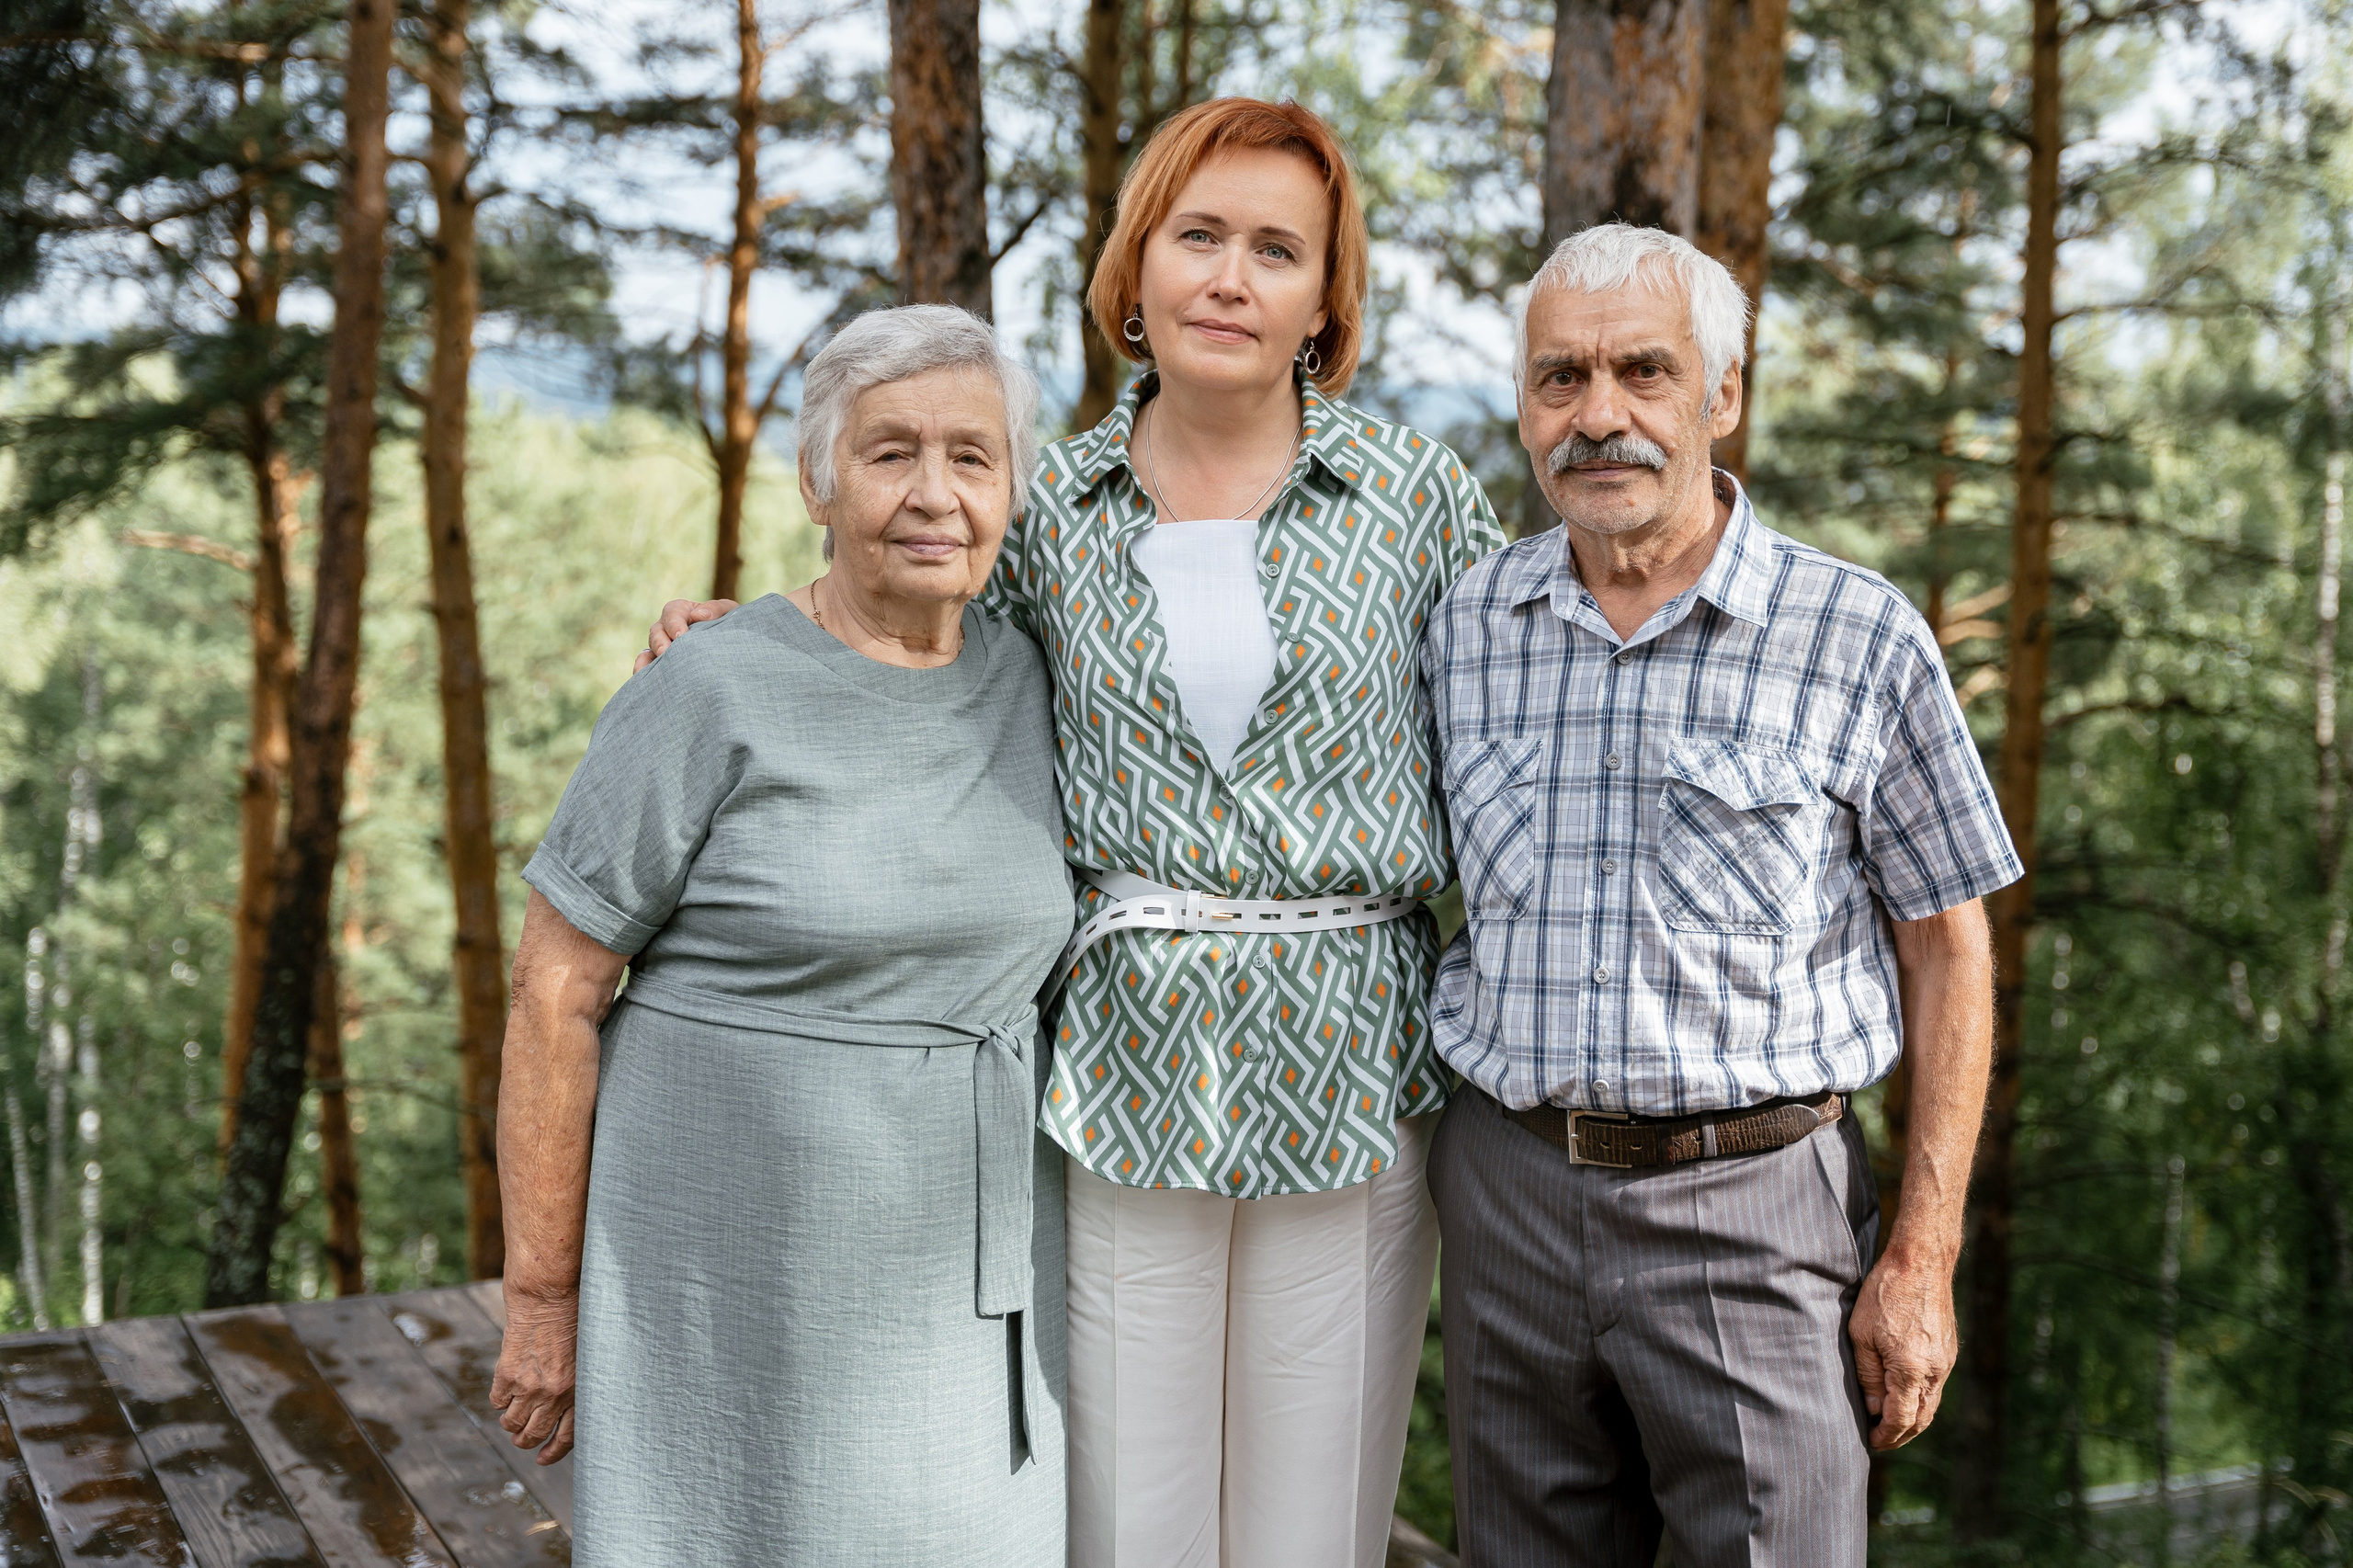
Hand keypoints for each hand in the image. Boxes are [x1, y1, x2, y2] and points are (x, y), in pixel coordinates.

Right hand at [489, 1287, 580, 1463]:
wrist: (548, 1297)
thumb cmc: (573, 1321)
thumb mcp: (586, 1356)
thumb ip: (577, 1383)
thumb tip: (567, 1411)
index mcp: (578, 1391)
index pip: (567, 1436)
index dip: (553, 1452)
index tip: (543, 1460)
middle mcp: (554, 1394)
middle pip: (533, 1435)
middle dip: (525, 1441)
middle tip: (521, 1439)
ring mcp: (529, 1386)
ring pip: (512, 1423)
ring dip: (510, 1423)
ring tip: (512, 1415)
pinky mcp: (507, 1375)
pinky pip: (497, 1401)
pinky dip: (499, 1400)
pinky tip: (505, 1389)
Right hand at [634, 597, 739, 672]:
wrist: (734, 649)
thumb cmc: (729, 624)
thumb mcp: (728, 612)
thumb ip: (716, 609)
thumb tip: (698, 615)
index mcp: (682, 611)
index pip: (672, 612)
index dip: (674, 623)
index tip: (680, 635)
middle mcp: (668, 628)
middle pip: (657, 631)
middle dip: (660, 642)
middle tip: (666, 652)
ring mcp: (663, 646)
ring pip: (650, 649)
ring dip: (651, 658)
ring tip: (659, 669)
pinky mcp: (662, 664)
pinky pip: (647, 665)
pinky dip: (643, 669)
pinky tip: (644, 677)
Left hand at [1848, 1248, 1957, 1449]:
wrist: (1921, 1262)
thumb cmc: (1884, 1294)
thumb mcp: (1862, 1334)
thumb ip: (1869, 1376)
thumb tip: (1875, 1409)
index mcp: (1911, 1370)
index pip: (1901, 1419)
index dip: (1886, 1436)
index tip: (1871, 1443)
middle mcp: (1934, 1371)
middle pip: (1921, 1419)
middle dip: (1901, 1436)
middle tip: (1880, 1441)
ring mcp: (1946, 1362)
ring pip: (1931, 1404)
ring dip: (1913, 1420)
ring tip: (1890, 1424)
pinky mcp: (1949, 1351)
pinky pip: (1936, 1387)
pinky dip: (1921, 1400)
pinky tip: (1904, 1397)